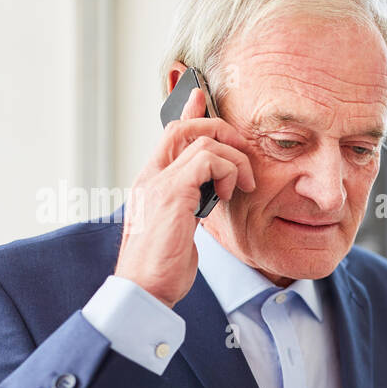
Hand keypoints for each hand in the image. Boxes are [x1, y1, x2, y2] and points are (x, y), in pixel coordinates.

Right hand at [115, 87, 256, 307]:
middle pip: (183, 128)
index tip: (201, 96)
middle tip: (243, 153)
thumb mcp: (179, 229)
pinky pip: (206, 160)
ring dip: (232, 159)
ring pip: (201, 141)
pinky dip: (226, 171)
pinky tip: (229, 194)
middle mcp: (150, 176)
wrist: (143, 290)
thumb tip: (205, 199)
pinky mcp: (171, 194)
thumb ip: (188, 206)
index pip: (169, 135)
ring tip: (241, 186)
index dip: (188, 112)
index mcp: (151, 183)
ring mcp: (158, 183)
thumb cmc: (161, 267)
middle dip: (221, 130)